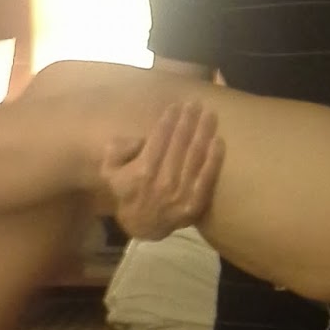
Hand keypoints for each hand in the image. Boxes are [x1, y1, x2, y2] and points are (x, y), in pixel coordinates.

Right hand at [99, 100, 224, 239]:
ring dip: (203, 132)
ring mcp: (180, 193)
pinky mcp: (195, 203)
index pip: (159, 138)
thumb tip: (139, 138)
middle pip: (179, 143)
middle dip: (188, 120)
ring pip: (195, 156)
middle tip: (196, 104)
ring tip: (209, 115)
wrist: (143, 225)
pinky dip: (214, 159)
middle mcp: (162, 181)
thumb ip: (117, 150)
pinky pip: (207, 177)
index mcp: (142, 171)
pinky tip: (219, 141)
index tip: (177, 105)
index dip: (169, 119)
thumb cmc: (129, 191)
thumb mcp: (110, 171)